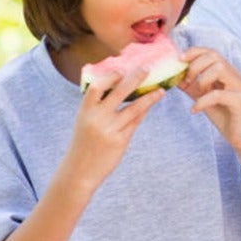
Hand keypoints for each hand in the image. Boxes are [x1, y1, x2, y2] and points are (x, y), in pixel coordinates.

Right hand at [65, 67, 164, 189]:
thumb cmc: (83, 143)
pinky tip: (151, 104)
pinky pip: (135, 122)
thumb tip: (117, 89)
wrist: (79, 171)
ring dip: (149, 97)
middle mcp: (96, 118)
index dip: (109, 77)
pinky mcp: (120, 140)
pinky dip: (143, 111)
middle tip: (147, 69)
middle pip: (119, 92)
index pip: (96, 87)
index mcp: (84, 111)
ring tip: (161, 90)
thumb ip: (97, 107)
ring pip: (134, 108)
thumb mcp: (84, 122)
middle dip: (135, 78)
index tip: (121, 70)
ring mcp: (109, 129)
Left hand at [181, 45, 240, 150]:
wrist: (240, 135)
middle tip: (187, 81)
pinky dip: (202, 101)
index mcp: (226, 72)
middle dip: (195, 66)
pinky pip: (219, 95)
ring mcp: (238, 87)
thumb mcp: (202, 96)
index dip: (194, 52)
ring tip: (196, 92)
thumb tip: (174, 76)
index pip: (211, 52)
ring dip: (202, 79)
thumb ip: (191, 85)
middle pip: (215, 57)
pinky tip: (195, 109)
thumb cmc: (223, 114)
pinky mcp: (239, 102)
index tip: (179, 60)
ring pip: (220, 68)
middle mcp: (234, 75)